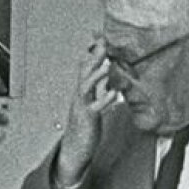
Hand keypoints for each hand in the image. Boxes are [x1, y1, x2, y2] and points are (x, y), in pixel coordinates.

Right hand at [53, 40, 117, 187]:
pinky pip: (95, 107)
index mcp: (82, 92)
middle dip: (94, 57)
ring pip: (86, 86)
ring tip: (107, 65)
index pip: (85, 67)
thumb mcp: (91, 107)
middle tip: (103, 43)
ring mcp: (81, 107)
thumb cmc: (84, 129)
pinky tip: (114, 94)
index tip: (101, 38)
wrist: (74, 150)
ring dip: (96, 74)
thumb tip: (109, 83)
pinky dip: (104, 100)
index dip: (93, 53)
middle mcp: (79, 96)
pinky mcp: (87, 119)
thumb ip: (98, 93)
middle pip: (84, 72)